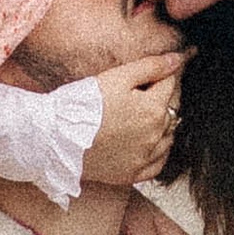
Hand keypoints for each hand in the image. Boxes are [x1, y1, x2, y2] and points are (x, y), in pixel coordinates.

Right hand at [82, 52, 183, 189]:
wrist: (56, 138)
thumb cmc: (83, 105)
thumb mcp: (116, 77)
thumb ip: (151, 66)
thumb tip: (178, 60)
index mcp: (154, 108)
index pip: (170, 84)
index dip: (163, 74)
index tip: (157, 71)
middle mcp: (155, 135)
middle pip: (170, 110)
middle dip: (162, 98)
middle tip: (144, 92)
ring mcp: (144, 157)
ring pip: (168, 138)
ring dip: (163, 126)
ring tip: (143, 116)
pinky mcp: (131, 174)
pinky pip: (157, 164)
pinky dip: (158, 153)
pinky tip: (149, 144)